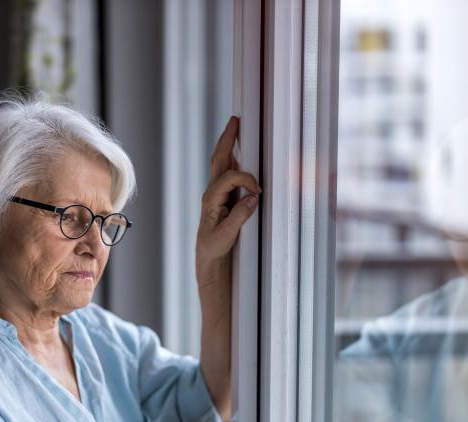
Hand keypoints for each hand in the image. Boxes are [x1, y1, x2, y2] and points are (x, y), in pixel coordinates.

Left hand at [195, 116, 261, 274]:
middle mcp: (212, 192)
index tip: (259, 191)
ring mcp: (217, 192)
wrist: (208, 255)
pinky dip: (234, 157)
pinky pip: (228, 171)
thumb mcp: (226, 236)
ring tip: (236, 127)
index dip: (246, 179)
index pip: (229, 177)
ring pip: (222, 162)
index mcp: (211, 199)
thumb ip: (239, 217)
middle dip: (227, 139)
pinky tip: (241, 151)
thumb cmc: (214, 247)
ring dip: (229, 144)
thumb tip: (253, 199)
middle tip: (235, 120)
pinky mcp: (224, 196)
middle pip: (219, 159)